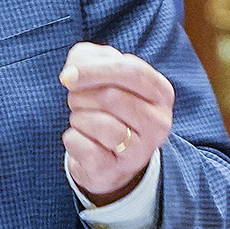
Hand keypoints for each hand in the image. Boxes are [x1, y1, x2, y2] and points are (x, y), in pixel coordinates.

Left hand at [60, 41, 173, 203]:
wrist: (109, 158)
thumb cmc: (106, 107)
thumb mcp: (102, 73)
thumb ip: (87, 58)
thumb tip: (72, 73)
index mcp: (161, 92)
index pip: (131, 72)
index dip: (95, 70)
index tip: (68, 75)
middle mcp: (159, 122)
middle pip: (111, 97)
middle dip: (82, 96)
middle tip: (76, 101)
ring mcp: (141, 150)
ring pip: (99, 123)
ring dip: (78, 117)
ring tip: (82, 121)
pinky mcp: (116, 169)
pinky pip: (83, 146)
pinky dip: (72, 139)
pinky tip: (82, 141)